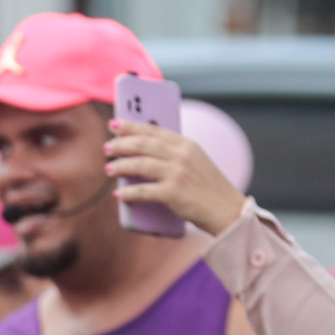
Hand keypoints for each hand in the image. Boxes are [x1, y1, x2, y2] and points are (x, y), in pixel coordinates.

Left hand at [104, 122, 245, 239]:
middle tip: (107, 147)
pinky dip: (128, 193)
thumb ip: (175, 156)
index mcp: (188, 145)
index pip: (155, 130)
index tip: (115, 123)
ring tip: (108, 169)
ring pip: (140, 164)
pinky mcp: (174, 194)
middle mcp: (182, 156)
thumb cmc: (208, 190)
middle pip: (144, 144)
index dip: (132, 126)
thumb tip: (143, 157)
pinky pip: (143, 191)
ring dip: (120, 166)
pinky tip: (118, 195)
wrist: (227, 211)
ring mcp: (178, 174)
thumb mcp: (196, 163)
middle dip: (122, 144)